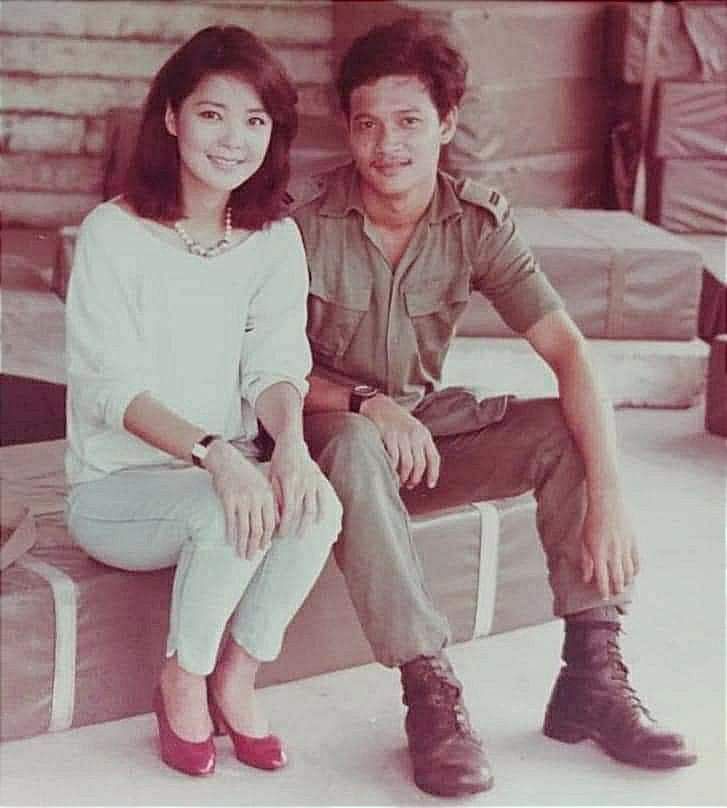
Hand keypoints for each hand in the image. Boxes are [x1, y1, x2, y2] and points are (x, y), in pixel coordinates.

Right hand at [204, 440, 276, 559]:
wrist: (227, 460)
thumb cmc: (245, 475)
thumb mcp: (263, 486)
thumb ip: (270, 503)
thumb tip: (275, 527)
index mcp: (268, 496)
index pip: (272, 523)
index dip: (268, 538)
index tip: (263, 548)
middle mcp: (257, 498)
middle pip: (259, 529)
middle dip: (255, 546)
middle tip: (251, 557)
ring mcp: (242, 499)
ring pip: (245, 529)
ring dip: (243, 545)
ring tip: (241, 554)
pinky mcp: (228, 500)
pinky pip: (230, 522)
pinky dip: (230, 534)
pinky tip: (229, 542)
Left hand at [268, 429, 327, 536]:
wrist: (292, 442)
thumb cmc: (279, 460)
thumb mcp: (272, 476)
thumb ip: (275, 495)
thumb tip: (275, 517)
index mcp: (289, 483)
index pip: (288, 511)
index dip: (285, 526)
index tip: (279, 536)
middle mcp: (303, 484)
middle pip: (301, 513)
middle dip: (294, 529)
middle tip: (288, 539)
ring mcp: (313, 482)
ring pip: (313, 509)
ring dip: (307, 524)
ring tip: (301, 535)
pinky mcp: (319, 480)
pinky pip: (324, 499)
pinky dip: (323, 512)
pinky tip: (320, 522)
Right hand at [360, 394, 439, 488]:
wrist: (380, 405)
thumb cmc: (397, 423)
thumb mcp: (414, 430)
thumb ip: (420, 446)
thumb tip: (421, 472)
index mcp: (424, 434)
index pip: (433, 458)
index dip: (433, 473)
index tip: (430, 485)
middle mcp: (415, 434)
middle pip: (420, 464)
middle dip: (415, 478)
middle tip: (409, 484)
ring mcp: (402, 435)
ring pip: (407, 464)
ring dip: (403, 476)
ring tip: (399, 481)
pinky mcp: (388, 435)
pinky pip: (393, 458)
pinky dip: (392, 469)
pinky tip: (390, 471)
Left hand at [581, 499, 639, 598]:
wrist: (607, 502)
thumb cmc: (592, 521)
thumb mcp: (584, 541)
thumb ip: (586, 561)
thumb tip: (587, 578)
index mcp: (598, 553)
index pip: (602, 579)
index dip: (603, 591)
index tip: (604, 598)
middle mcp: (613, 553)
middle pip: (617, 578)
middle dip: (616, 589)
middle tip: (615, 595)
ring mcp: (625, 548)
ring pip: (628, 572)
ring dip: (626, 581)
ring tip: (623, 586)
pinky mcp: (633, 541)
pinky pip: (636, 561)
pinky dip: (635, 570)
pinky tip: (632, 574)